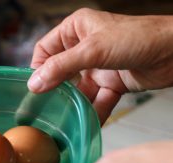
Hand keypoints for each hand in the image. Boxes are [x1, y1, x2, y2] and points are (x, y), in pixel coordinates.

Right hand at [27, 8, 172, 123]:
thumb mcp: (93, 50)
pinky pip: (97, 100)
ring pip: (78, 90)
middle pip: (60, 73)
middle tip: (45, 108)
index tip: (33, 89)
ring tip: (65, 120)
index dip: (37, 68)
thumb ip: (61, 67)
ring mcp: (98, 67)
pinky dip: (94, 112)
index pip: (45, 50)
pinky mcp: (111, 83)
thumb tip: (35, 83)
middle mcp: (84, 48)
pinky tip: (88, 123)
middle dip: (55, 91)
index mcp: (76, 30)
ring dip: (75, 105)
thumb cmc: (138, 37)